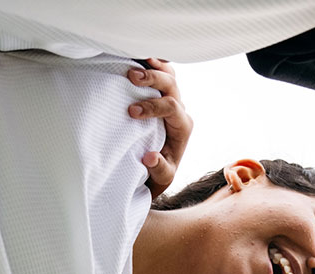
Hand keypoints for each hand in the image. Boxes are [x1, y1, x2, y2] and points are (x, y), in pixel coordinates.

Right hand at [126, 59, 192, 197]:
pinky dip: (150, 62)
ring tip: (134, 60)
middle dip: (153, 79)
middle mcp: (180, 109)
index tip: (131, 112)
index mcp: (183, 126)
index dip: (153, 107)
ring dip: (152, 65)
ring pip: (168, 73)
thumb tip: (149, 157)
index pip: (172, 108)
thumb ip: (159, 169)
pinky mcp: (160, 93)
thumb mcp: (163, 177)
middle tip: (131, 77)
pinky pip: (160, 71)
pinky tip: (135, 55)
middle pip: (172, 85)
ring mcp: (171, 98)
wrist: (158, 164)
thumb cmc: (160, 170)